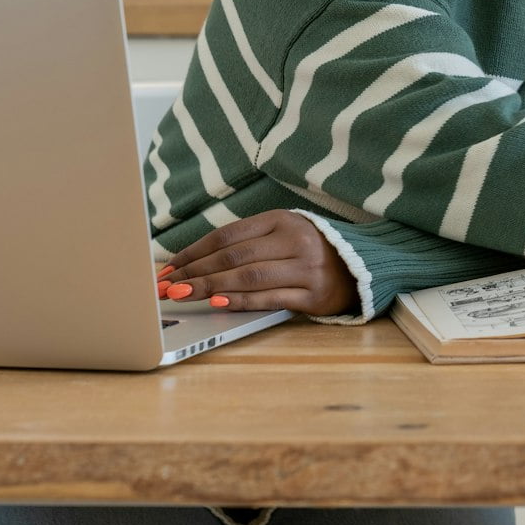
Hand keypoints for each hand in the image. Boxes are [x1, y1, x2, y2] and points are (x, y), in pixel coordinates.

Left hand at [157, 211, 358, 316]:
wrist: (360, 267)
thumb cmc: (310, 251)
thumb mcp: (281, 234)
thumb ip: (246, 244)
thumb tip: (194, 262)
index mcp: (282, 220)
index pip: (226, 236)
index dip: (192, 252)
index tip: (168, 267)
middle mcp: (295, 240)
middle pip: (233, 257)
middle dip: (193, 272)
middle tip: (165, 285)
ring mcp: (305, 268)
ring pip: (248, 277)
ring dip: (209, 287)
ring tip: (181, 295)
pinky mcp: (313, 294)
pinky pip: (269, 298)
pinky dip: (240, 301)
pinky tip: (217, 303)